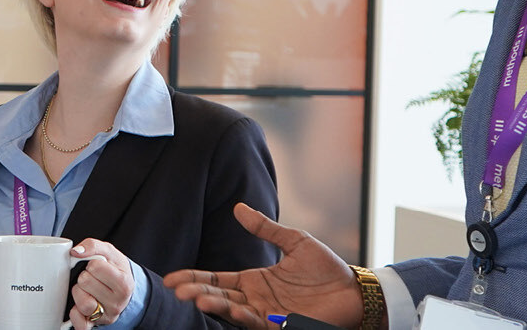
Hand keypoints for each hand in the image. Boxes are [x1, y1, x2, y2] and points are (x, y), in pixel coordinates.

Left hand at [69, 238, 134, 328]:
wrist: (123, 289)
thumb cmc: (115, 269)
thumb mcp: (109, 252)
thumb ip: (92, 245)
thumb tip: (76, 252)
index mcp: (124, 283)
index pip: (95, 266)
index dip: (92, 264)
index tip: (97, 267)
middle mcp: (117, 302)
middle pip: (85, 282)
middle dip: (85, 277)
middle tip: (92, 279)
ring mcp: (106, 315)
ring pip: (82, 303)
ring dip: (79, 292)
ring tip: (87, 290)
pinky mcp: (95, 325)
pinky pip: (79, 323)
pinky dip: (75, 314)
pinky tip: (80, 307)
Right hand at [163, 203, 360, 328]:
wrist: (354, 289)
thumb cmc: (326, 268)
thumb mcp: (294, 241)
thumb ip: (266, 229)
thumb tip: (238, 208)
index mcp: (254, 280)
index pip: (216, 279)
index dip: (194, 278)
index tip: (171, 279)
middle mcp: (256, 299)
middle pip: (219, 297)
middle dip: (197, 294)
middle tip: (177, 291)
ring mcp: (268, 314)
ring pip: (234, 312)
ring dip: (215, 306)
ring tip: (196, 300)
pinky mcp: (283, 326)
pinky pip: (258, 324)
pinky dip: (244, 318)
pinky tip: (232, 310)